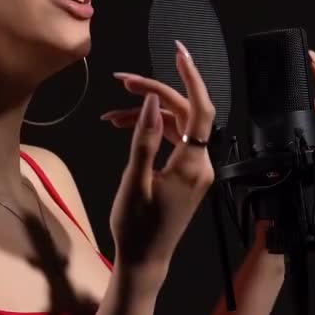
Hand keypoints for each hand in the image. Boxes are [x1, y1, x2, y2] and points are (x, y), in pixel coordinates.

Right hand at [103, 41, 215, 277]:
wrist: (144, 261)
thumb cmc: (136, 227)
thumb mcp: (135, 182)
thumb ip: (144, 139)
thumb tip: (152, 102)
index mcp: (192, 165)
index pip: (201, 109)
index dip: (191, 77)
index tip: (178, 53)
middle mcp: (200, 164)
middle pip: (184, 113)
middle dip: (155, 94)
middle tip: (124, 83)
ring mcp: (195, 170)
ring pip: (175, 126)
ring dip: (146, 114)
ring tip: (113, 115)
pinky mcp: (186, 175)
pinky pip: (172, 141)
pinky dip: (150, 131)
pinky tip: (124, 127)